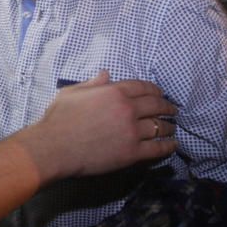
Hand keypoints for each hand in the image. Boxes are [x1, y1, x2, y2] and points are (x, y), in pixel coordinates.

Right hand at [19, 71, 177, 182]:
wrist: (54, 147)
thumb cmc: (59, 118)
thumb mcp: (73, 92)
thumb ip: (93, 83)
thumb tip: (106, 74)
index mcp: (114, 91)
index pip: (143, 87)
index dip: (155, 90)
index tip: (160, 94)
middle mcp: (127, 109)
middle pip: (157, 105)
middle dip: (167, 107)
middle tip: (172, 110)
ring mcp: (132, 132)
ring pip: (159, 127)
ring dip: (168, 127)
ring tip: (171, 128)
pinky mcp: (132, 153)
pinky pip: (157, 149)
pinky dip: (167, 146)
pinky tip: (172, 145)